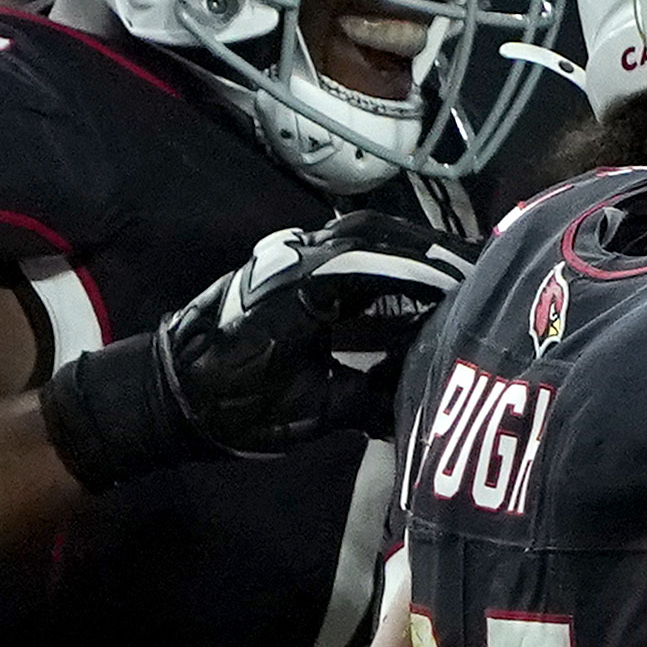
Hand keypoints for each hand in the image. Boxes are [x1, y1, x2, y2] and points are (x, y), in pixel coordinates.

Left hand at [41, 211, 470, 487]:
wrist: (166, 393)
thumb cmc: (232, 407)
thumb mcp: (312, 411)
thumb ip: (373, 394)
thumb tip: (431, 388)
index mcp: (303, 287)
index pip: (384, 265)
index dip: (435, 275)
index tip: (476, 287)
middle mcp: (296, 257)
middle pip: (379, 235)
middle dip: (432, 253)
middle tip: (480, 273)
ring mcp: (288, 255)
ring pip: (362, 235)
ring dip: (410, 251)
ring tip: (455, 274)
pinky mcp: (284, 265)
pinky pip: (345, 249)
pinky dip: (385, 260)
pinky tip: (412, 287)